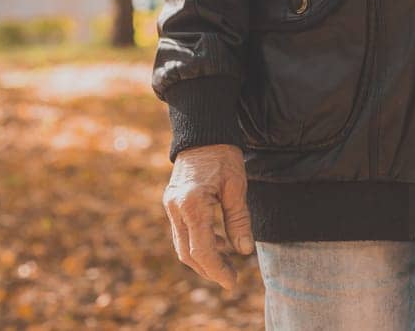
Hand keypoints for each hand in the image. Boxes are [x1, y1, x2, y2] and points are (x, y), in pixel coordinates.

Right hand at [162, 143, 253, 289]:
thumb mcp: (237, 186)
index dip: (217, 269)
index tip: (232, 282)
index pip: (202, 249)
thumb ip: (239, 220)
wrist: (203, 133)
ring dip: (204, 257)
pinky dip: (199, 242)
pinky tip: (219, 242)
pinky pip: (182, 232)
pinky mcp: (172, 203)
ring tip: (228, 261)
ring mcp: (170, 206)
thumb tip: (244, 251)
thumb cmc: (223, 156)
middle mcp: (175, 208)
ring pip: (182, 245)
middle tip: (231, 277)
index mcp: (192, 204)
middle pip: (187, 253)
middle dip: (209, 269)